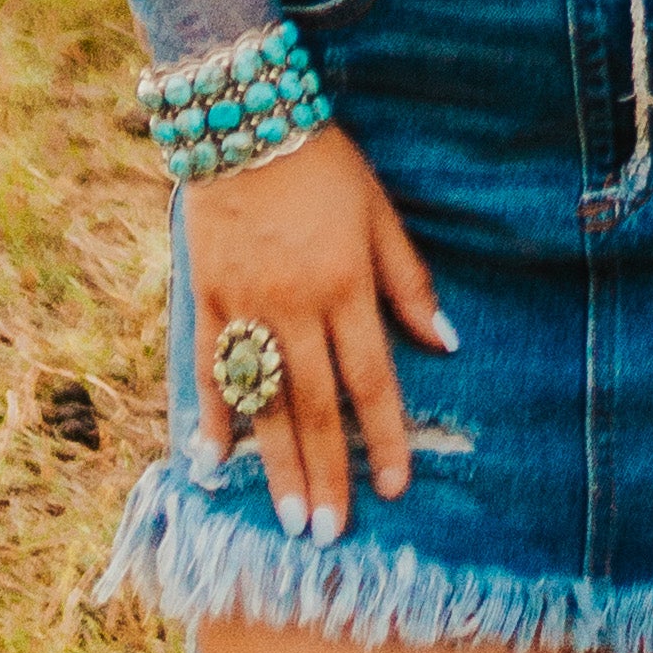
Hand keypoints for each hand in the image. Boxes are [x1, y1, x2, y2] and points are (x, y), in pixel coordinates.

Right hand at [182, 130, 452, 542]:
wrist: (243, 117)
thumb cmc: (324, 164)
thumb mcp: (381, 212)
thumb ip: (409, 281)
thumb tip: (446, 341)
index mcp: (347, 286)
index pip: (372, 381)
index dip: (384, 439)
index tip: (395, 488)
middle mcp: (296, 305)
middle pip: (315, 406)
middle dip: (327, 473)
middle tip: (330, 534)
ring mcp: (246, 304)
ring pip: (263, 400)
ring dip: (275, 464)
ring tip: (288, 517)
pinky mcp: (206, 296)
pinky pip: (209, 366)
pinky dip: (212, 414)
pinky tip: (213, 461)